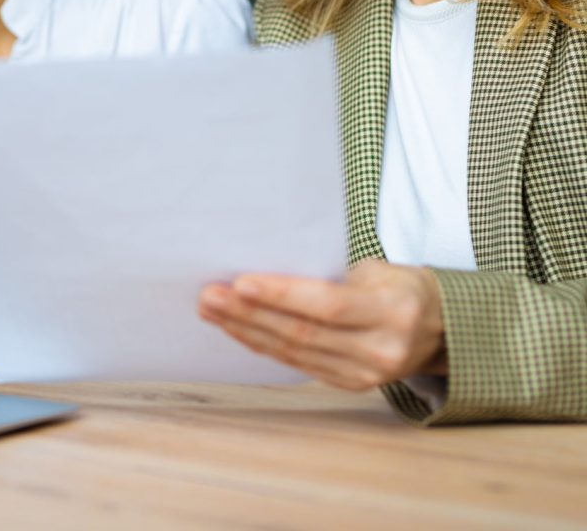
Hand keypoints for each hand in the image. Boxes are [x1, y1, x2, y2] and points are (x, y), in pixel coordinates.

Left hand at [198, 259, 445, 390]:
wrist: (441, 328)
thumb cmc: (402, 286)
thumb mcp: (380, 270)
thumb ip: (332, 276)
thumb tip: (270, 267)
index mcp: (392, 312)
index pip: (326, 306)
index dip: (281, 295)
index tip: (240, 282)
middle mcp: (379, 350)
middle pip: (302, 332)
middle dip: (249, 314)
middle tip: (210, 296)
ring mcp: (364, 374)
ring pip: (294, 352)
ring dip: (245, 330)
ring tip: (211, 309)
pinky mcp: (349, 384)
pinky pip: (297, 363)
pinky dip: (262, 345)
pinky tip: (236, 329)